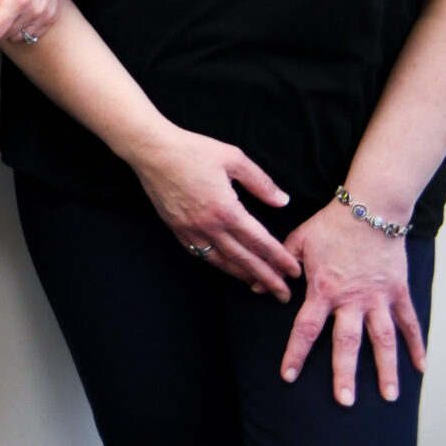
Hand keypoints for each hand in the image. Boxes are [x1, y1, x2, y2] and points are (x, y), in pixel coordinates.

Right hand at [125, 125, 300, 298]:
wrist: (151, 150)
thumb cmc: (191, 150)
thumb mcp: (233, 158)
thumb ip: (261, 182)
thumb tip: (283, 201)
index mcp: (227, 210)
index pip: (260, 242)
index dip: (279, 259)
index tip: (294, 272)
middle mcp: (209, 226)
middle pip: (243, 260)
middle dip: (266, 278)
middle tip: (283, 294)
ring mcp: (190, 230)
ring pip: (221, 261)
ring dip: (242, 275)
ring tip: (258, 285)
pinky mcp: (176, 228)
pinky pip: (199, 253)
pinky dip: (216, 263)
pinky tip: (225, 265)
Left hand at [279, 200, 425, 405]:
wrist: (369, 209)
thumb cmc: (329, 225)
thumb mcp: (296, 242)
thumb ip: (279, 266)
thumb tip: (256, 287)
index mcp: (323, 289)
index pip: (306, 328)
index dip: (296, 353)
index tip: (288, 376)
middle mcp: (352, 299)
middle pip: (347, 343)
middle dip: (345, 374)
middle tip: (344, 402)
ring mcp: (379, 297)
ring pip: (383, 340)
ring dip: (386, 369)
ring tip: (389, 397)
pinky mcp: (398, 291)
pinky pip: (410, 323)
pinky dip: (417, 345)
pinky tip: (420, 368)